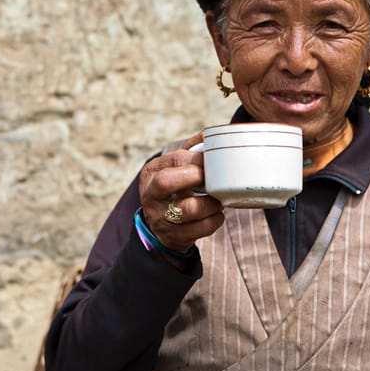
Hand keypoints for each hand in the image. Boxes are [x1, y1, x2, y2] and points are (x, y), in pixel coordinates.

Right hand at [139, 133, 224, 252]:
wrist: (161, 227)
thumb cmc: (175, 189)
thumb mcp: (174, 168)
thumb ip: (191, 150)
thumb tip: (210, 133)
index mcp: (151, 172)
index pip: (174, 159)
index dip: (197, 159)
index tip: (212, 161)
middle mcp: (151, 195)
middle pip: (166, 182)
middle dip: (194, 177)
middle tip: (210, 179)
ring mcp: (161, 218)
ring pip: (189, 209)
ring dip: (211, 203)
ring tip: (218, 199)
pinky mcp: (174, 236)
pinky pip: (201, 228)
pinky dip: (215, 219)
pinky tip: (215, 214)